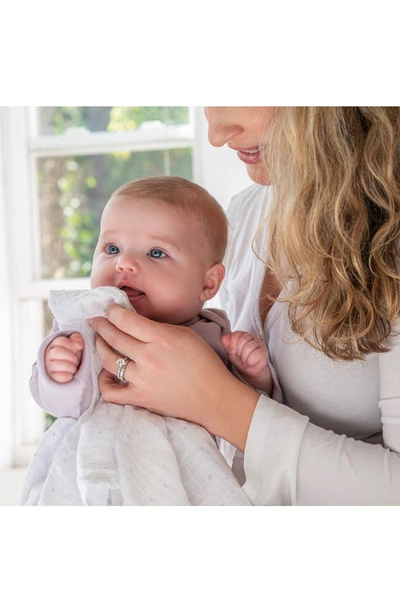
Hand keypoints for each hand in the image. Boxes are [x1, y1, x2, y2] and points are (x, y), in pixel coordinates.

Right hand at [44, 332, 83, 382]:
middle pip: (59, 351)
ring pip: (61, 365)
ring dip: (72, 367)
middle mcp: (48, 355)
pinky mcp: (51, 378)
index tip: (77, 349)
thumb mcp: (73, 345)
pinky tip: (70, 374)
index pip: (61, 341)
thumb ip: (76, 339)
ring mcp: (48, 366)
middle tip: (76, 360)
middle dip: (72, 357)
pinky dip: (69, 376)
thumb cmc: (70, 356)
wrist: (65, 372)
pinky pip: (62, 376)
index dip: (72, 345)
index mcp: (53, 345)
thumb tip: (79, 345)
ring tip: (73, 368)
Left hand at [90, 305, 258, 450]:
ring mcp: (142, 379)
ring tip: (100, 341)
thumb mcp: (186, 335)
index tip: (109, 309)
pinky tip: (105, 373)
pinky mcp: (140, 398)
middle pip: (114, 336)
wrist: (213, 397)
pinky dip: (104, 381)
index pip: (126, 320)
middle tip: (95, 320)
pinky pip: (111, 391)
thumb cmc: (204, 363)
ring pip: (108, 359)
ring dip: (100, 347)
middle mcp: (148, 357)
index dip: (113, 312)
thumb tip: (136, 322)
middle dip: (100, 325)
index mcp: (161, 338)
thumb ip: (159, 327)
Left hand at [222, 331, 271, 393]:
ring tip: (245, 361)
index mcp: (243, 335)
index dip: (232, 345)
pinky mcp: (264, 353)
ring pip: (249, 347)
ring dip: (244, 358)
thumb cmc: (241, 361)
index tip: (234, 353)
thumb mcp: (232, 353)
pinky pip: (255, 355)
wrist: (251, 372)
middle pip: (242, 340)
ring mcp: (260, 344)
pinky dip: (250, 361)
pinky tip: (250, 363)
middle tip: (240, 358)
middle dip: (238, 352)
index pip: (236, 335)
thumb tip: (224, 338)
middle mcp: (253, 337)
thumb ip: (228, 345)